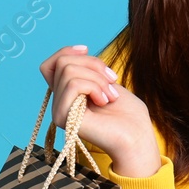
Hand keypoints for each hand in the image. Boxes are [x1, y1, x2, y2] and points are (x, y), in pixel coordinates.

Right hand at [38, 45, 160, 176]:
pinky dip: (95, 87)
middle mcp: (59, 103)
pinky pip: (73, 85)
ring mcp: (59, 111)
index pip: (51, 65)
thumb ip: (90, 69)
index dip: (66, 52)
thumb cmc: (128, 114)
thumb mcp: (108, 82)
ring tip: (111, 96)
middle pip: (62, 62)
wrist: (137, 138)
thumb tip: (79, 50)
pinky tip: (105, 102)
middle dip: (92, 64)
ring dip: (97, 78)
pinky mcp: (63, 117)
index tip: (86, 49)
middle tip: (112, 81)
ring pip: (68, 71)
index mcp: (68, 95)